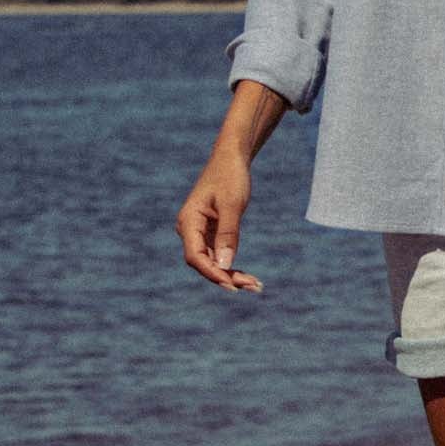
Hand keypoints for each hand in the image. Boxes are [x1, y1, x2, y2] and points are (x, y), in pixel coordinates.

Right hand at [175, 153, 262, 291]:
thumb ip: (228, 234)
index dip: (212, 273)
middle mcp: (190, 230)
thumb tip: (225, 264)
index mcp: (189, 221)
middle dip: (226, 277)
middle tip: (253, 286)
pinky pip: (219, 254)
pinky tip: (248, 277)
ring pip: (212, 262)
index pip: (195, 256)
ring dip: (231, 274)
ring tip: (256, 285)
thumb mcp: (232, 205)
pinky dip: (232, 265)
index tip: (231, 285)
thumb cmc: (230, 177)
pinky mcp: (211, 233)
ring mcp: (200, 233)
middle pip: (204, 263)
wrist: (231, 159)